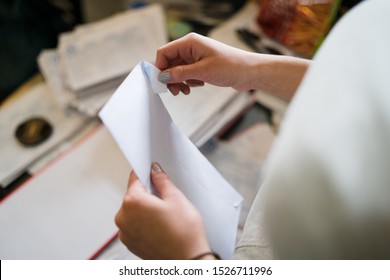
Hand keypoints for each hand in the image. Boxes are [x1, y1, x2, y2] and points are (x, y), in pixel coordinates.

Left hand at [115, 162, 211, 258]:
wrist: (187, 260)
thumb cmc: (184, 233)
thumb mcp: (176, 198)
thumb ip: (162, 180)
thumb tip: (155, 171)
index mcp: (132, 202)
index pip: (135, 178)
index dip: (146, 173)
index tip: (152, 172)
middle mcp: (123, 217)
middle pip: (133, 195)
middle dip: (147, 194)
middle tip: (166, 200)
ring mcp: (125, 232)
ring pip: (134, 211)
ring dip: (145, 209)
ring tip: (165, 216)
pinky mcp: (130, 243)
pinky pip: (134, 225)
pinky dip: (144, 222)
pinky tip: (160, 226)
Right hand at [155, 32, 309, 99]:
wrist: (250, 72)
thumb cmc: (230, 66)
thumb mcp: (202, 71)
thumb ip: (180, 73)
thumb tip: (162, 77)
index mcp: (190, 43)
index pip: (164, 52)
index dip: (160, 67)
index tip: (161, 83)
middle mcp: (191, 48)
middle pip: (170, 62)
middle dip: (170, 77)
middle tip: (174, 92)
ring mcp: (196, 57)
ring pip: (178, 70)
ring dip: (179, 81)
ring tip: (185, 91)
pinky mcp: (201, 65)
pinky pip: (187, 74)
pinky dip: (188, 82)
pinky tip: (197, 86)